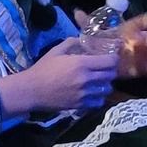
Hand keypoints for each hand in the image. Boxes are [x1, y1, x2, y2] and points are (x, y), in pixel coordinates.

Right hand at [2, 40, 119, 117]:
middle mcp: (87, 79)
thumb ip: (71, 43)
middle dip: (110, 71)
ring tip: (99, 81)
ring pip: (107, 90)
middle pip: (111, 76)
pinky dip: (99, 97)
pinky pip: (99, 102)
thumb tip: (82, 40)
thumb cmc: (43, 69)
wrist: (32, 90)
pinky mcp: (81, 105)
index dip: (113, 59)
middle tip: (105, 68)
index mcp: (81, 63)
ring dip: (105, 84)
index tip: (110, 57)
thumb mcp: (56, 51)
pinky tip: (93, 93)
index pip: (109, 62)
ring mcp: (85, 94)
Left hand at [72, 8, 146, 78]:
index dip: (144, 21)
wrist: (99, 64)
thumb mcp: (92, 33)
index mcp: (128, 29)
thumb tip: (77, 12)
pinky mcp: (143, 68)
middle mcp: (138, 40)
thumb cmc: (98, 44)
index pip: (138, 22)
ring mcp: (142, 54)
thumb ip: (87, 23)